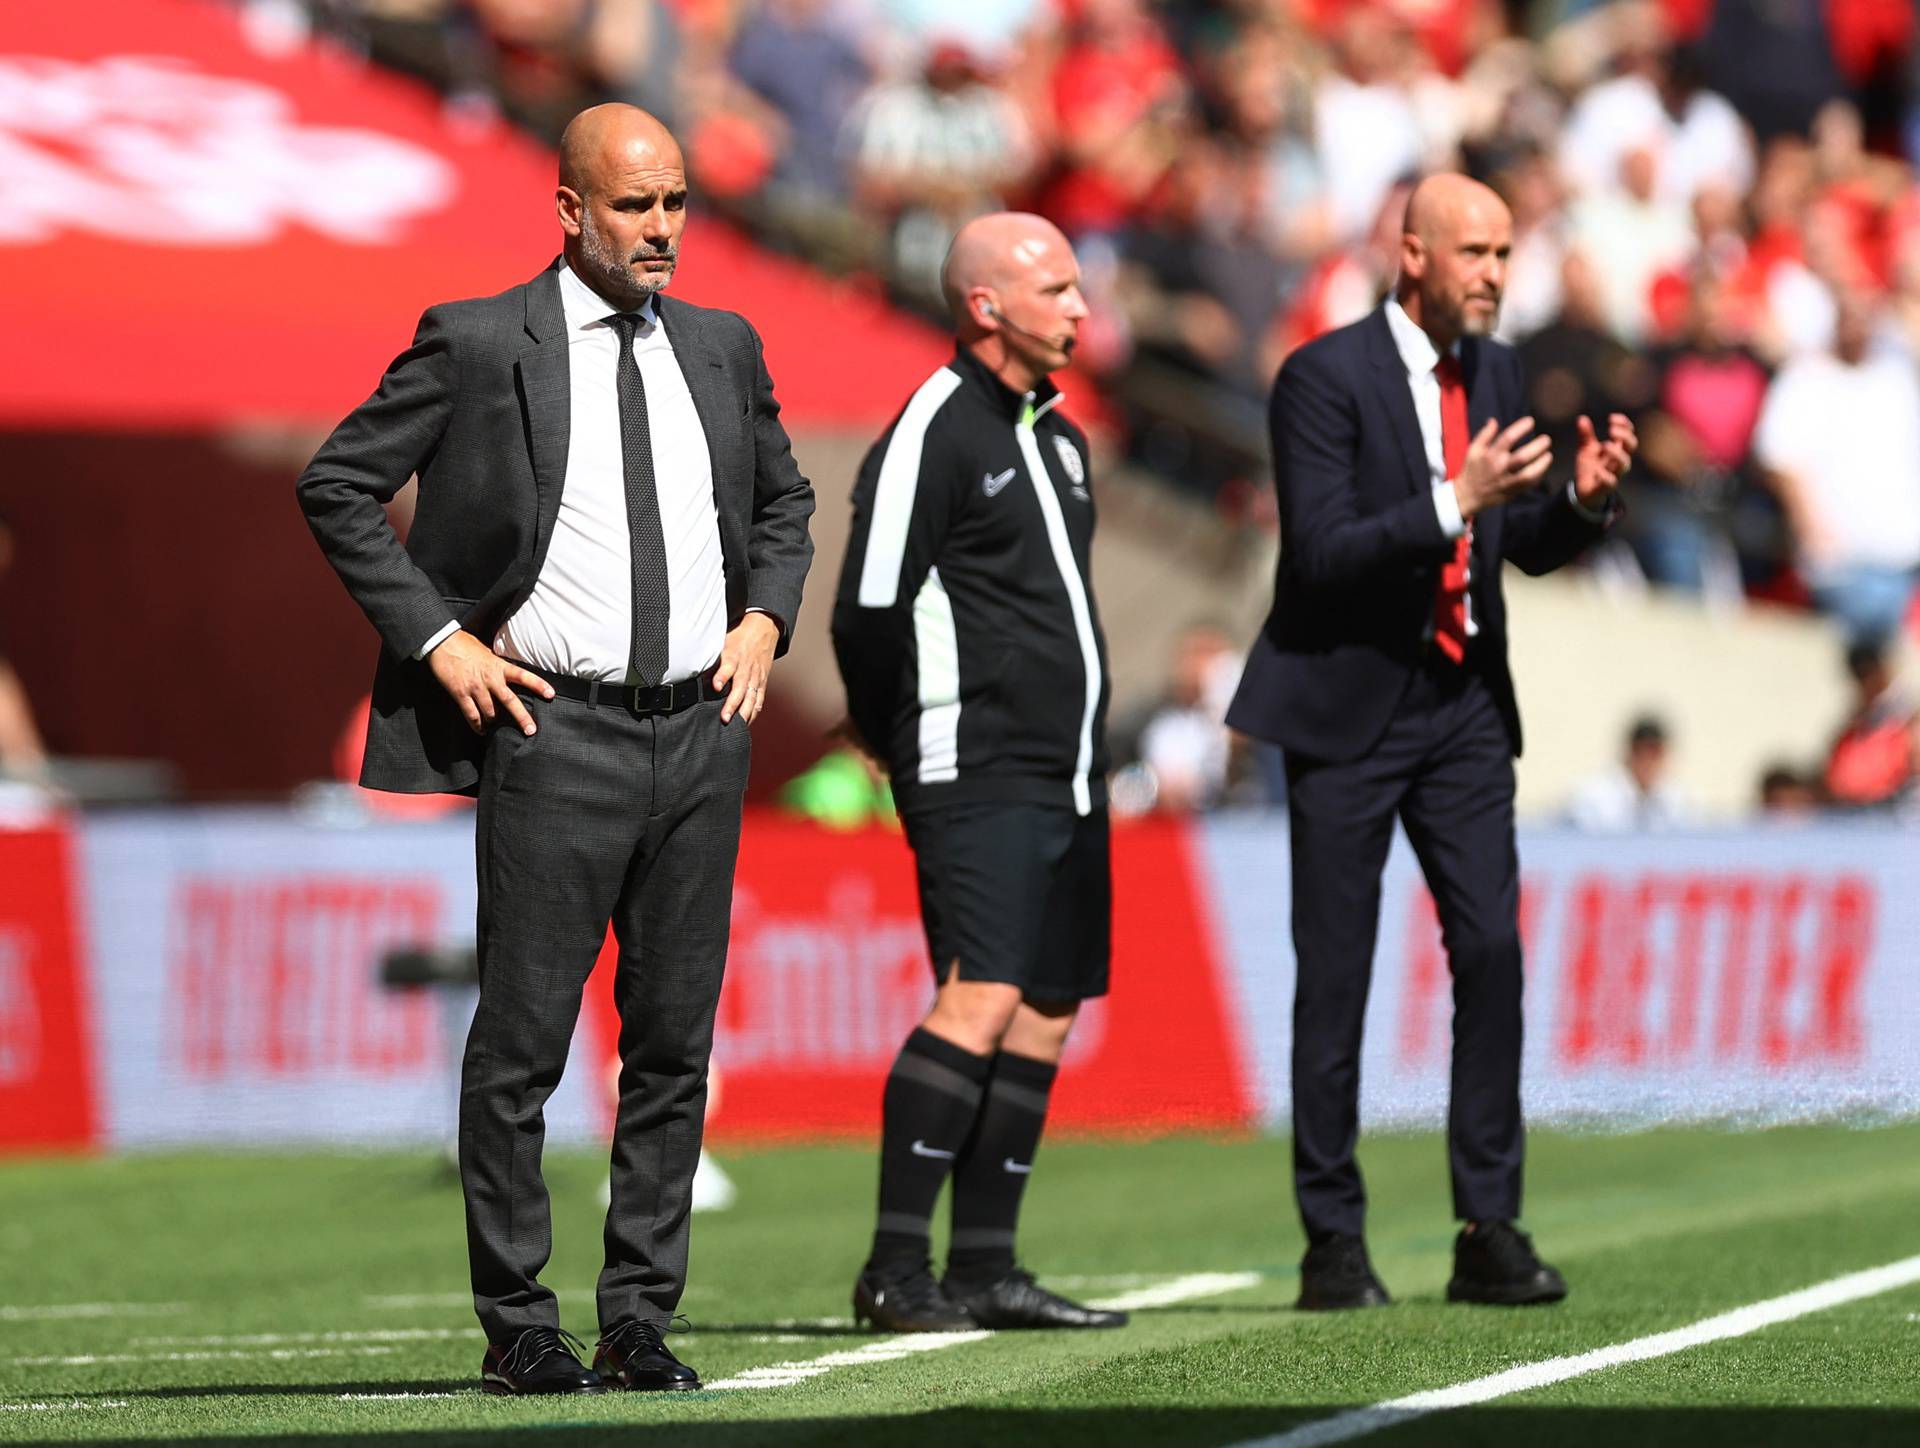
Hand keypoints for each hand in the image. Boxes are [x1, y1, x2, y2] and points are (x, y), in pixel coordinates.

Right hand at [427, 630, 553, 734]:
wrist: (443, 643)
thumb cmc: (466, 645)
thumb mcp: (488, 653)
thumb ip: (498, 666)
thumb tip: (508, 675)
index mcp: (499, 666)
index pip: (523, 676)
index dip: (538, 685)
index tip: (551, 694)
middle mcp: (490, 678)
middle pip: (510, 701)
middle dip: (522, 717)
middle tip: (531, 730)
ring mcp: (475, 687)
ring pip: (490, 712)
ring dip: (494, 722)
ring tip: (496, 728)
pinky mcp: (461, 694)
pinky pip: (472, 715)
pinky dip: (477, 725)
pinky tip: (481, 730)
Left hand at [713, 612, 779, 724]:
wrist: (763, 628)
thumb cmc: (739, 637)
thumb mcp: (723, 642)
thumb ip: (712, 659)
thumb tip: (695, 672)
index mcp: (734, 656)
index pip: (728, 667)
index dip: (721, 677)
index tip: (715, 686)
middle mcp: (746, 668)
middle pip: (741, 688)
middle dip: (733, 704)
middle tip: (724, 718)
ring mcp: (756, 676)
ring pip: (752, 697)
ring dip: (745, 713)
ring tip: (736, 726)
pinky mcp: (762, 682)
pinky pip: (760, 699)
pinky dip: (754, 712)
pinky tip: (747, 722)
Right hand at [1453, 416, 1553, 517]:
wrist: (1467, 496)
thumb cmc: (1471, 470)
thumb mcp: (1473, 450)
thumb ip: (1484, 434)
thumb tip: (1494, 420)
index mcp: (1490, 455)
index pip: (1508, 438)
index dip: (1521, 427)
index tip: (1530, 421)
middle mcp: (1499, 468)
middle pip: (1522, 456)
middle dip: (1538, 446)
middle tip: (1546, 439)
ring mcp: (1506, 481)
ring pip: (1528, 474)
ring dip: (1541, 464)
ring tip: (1548, 455)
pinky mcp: (1511, 492)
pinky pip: (1528, 485)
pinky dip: (1538, 476)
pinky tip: (1542, 468)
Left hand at [1573, 412, 1636, 504]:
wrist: (1584, 491)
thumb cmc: (1590, 467)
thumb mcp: (1586, 449)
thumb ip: (1585, 435)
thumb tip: (1581, 418)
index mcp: (1617, 449)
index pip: (1628, 434)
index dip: (1624, 424)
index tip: (1612, 418)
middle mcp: (1619, 460)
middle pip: (1631, 446)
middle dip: (1624, 436)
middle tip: (1611, 430)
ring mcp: (1614, 473)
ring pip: (1625, 464)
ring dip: (1617, 453)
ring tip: (1605, 445)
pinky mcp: (1606, 486)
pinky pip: (1611, 482)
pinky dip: (1605, 476)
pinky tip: (1597, 469)